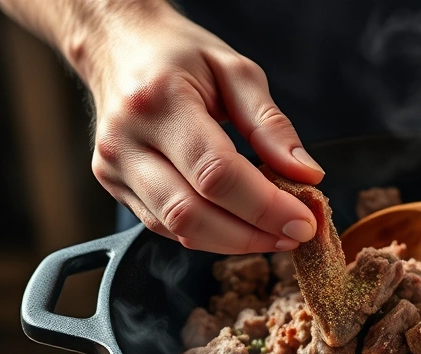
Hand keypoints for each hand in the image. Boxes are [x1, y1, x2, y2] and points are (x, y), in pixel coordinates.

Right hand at [71, 3, 321, 252]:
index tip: (304, 220)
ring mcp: (113, 167)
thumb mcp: (235, 71)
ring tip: (275, 234)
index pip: (216, 173)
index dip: (264, 207)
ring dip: (234, 241)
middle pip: (193, 213)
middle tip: (296, 234)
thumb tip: (307, 174)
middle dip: (252, 234)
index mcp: (159, 100)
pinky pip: (165, 227)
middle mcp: (126, 140)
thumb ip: (271, 125)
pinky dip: (210, 234)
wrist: (116, 45)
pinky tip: (240, 225)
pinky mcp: (113, 185)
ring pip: (178, 229)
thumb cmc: (179, 54)